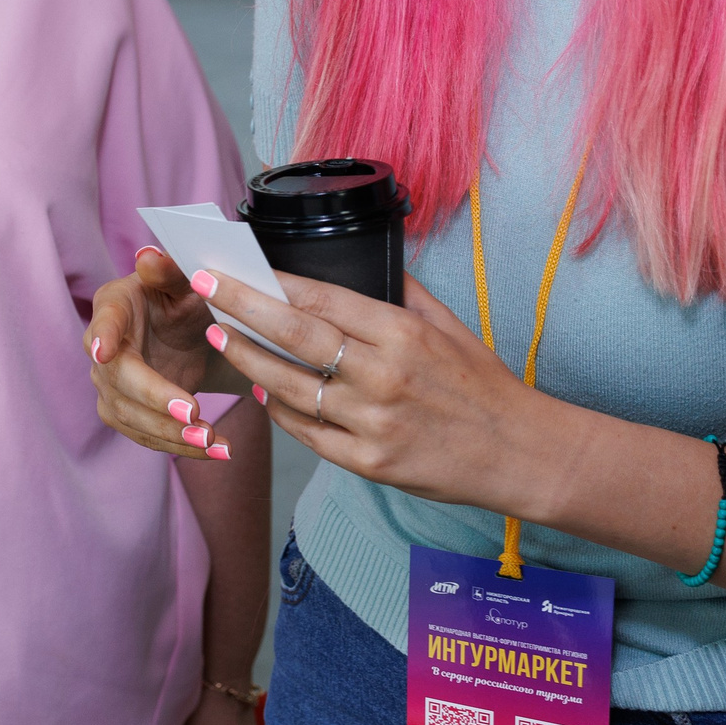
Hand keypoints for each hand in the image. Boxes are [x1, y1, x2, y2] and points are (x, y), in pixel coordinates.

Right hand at [84, 247, 236, 458]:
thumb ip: (170, 270)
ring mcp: (111, 384)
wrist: (187, 330)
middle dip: (154, 400)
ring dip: (169, 433)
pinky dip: (180, 447)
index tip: (102, 352)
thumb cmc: (182, 297)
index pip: (104, 321)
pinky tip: (215, 451)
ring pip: (129, 416)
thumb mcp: (185, 280)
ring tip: (211, 440)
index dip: (102, 335)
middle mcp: (102, 347)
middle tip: (192, 414)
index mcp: (114, 306)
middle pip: (118, 379)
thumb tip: (150, 257)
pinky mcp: (127, 411)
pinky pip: (146, 435)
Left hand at [186, 267, 557, 515]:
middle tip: (206, 288)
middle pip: (295, 336)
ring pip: (290, 387)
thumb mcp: (449, 326)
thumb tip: (361, 262)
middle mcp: (383, 375)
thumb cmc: (483, 385)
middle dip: (243, 307)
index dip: (272, 282)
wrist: (519, 452)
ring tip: (220, 336)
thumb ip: (402, 293)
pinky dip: (279, 411)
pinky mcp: (368, 463)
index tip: (236, 267)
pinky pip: (307, 433)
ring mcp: (372, 422)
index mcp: (402, 333)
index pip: (322, 299)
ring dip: (248, 359)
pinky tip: (260, 391)